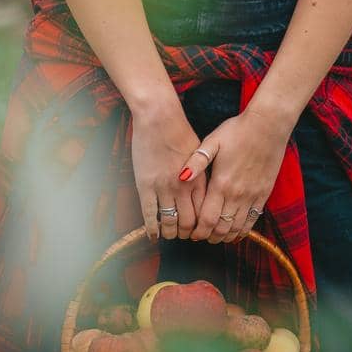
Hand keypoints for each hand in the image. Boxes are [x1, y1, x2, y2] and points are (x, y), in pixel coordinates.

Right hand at [130, 103, 208, 241]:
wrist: (159, 117)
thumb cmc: (180, 131)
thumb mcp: (200, 154)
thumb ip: (203, 176)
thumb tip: (206, 194)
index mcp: (199, 180)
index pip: (204, 214)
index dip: (201, 226)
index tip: (198, 229)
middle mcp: (183, 187)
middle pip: (188, 223)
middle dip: (186, 233)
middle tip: (183, 234)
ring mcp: (163, 188)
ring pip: (169, 223)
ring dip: (170, 233)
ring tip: (169, 233)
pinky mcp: (146, 185)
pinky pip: (149, 215)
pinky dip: (152, 229)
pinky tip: (153, 234)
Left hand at [178, 106, 290, 242]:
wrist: (268, 125)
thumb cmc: (237, 131)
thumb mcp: (212, 141)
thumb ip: (196, 161)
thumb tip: (181, 176)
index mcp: (221, 183)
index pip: (206, 219)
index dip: (198, 231)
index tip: (191, 233)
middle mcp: (237, 194)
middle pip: (221, 228)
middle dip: (209, 236)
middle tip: (201, 236)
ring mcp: (252, 196)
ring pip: (237, 228)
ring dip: (225, 236)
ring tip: (216, 236)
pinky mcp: (264, 194)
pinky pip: (253, 221)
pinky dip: (243, 230)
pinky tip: (236, 231)